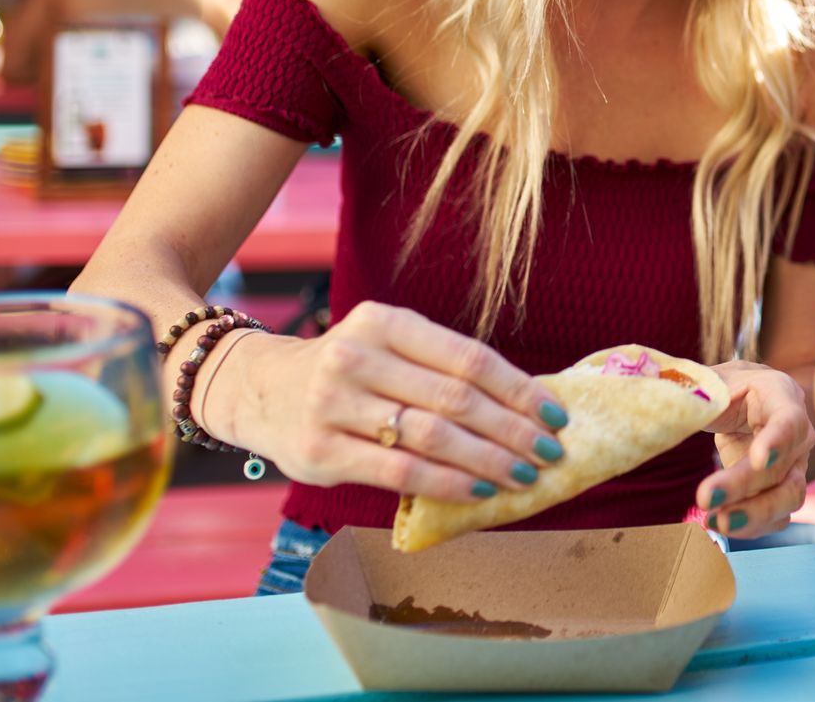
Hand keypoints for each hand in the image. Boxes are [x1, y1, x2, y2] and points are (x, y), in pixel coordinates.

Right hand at [230, 301, 569, 500]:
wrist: (259, 390)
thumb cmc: (347, 372)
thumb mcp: (386, 347)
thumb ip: (440, 368)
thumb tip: (525, 403)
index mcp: (385, 322)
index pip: (468, 358)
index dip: (518, 389)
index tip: (556, 413)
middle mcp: (357, 356)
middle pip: (455, 398)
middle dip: (512, 430)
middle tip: (550, 451)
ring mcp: (335, 404)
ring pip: (431, 436)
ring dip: (488, 461)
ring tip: (524, 476)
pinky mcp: (321, 451)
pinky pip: (399, 472)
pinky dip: (447, 484)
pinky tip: (478, 492)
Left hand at [695, 361, 814, 540]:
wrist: (744, 401)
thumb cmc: (726, 388)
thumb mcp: (709, 380)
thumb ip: (689, 390)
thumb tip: (656, 399)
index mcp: (780, 396)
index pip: (789, 420)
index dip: (777, 441)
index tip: (757, 459)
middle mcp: (796, 434)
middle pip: (783, 467)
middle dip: (746, 487)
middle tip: (707, 498)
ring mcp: (794, 465)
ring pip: (787, 497)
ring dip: (752, 514)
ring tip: (714, 521)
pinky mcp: (782, 490)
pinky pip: (775, 516)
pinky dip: (749, 525)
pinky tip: (719, 522)